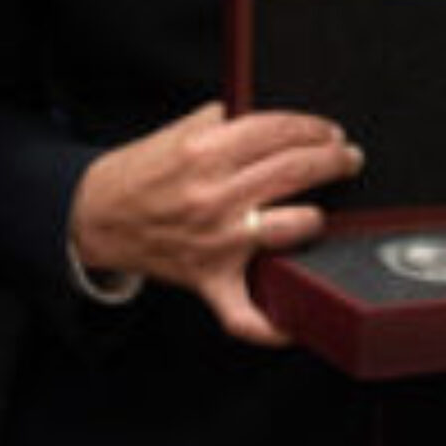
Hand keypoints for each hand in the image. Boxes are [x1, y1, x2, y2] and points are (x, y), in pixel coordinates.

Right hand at [69, 102, 362, 346]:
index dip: (312, 127)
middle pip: (293, 171)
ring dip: (315, 218)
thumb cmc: (141, 172)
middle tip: (349, 157)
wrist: (97, 215)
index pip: (276, 130)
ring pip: (289, 227)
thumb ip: (224, 121)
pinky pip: (244, 314)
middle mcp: (214, 196)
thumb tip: (272, 119)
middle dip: (332, 160)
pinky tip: (295, 322)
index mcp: (205, 152)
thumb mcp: (179, 131)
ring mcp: (215, 241)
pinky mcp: (208, 280)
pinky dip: (271, 325)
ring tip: (323, 210)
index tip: (330, 131)